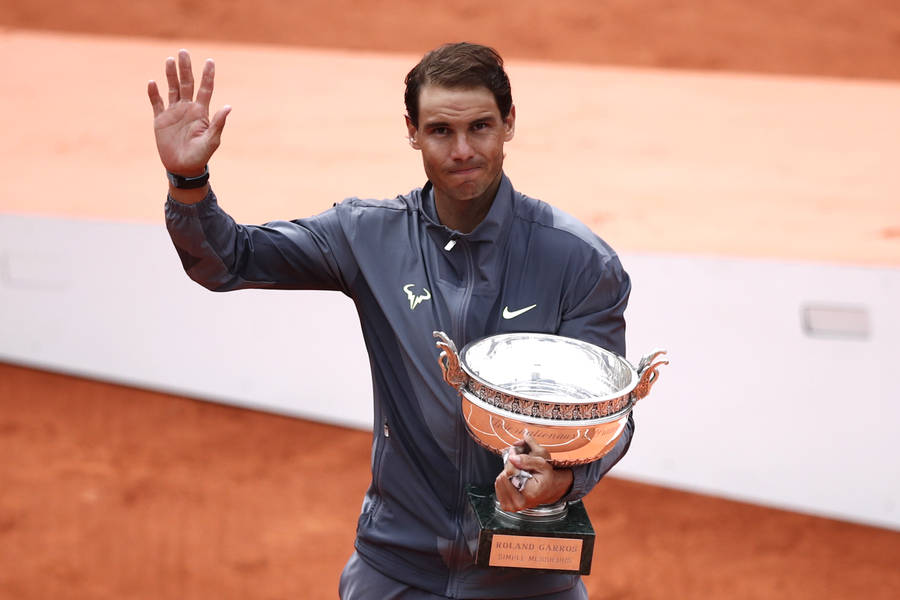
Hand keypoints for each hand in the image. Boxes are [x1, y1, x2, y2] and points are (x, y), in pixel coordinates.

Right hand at [147, 49, 230, 176]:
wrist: (183, 168)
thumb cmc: (201, 156)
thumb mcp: (212, 140)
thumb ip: (218, 123)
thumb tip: (228, 107)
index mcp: (201, 112)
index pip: (205, 89)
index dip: (208, 75)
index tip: (210, 61)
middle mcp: (188, 108)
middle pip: (187, 84)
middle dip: (185, 68)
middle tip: (183, 52)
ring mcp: (174, 112)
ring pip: (172, 89)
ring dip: (170, 75)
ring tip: (170, 60)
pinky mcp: (161, 119)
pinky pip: (156, 103)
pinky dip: (154, 93)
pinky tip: (152, 82)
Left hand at [494, 433, 573, 512]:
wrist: (550, 489)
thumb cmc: (547, 478)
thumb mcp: (542, 465)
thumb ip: (527, 460)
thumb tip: (512, 458)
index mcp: (529, 494)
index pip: (509, 474)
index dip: (512, 464)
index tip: (516, 458)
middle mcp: (519, 503)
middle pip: (502, 478)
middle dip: (508, 469)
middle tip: (517, 466)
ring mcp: (512, 506)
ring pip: (499, 482)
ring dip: (506, 475)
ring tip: (517, 474)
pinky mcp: (507, 506)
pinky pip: (498, 488)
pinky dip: (504, 481)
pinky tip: (513, 480)